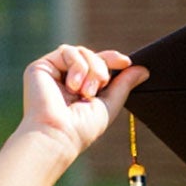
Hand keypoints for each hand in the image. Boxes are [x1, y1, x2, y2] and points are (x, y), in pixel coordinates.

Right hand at [17, 46, 143, 165]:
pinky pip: (67, 51)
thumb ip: (124, 85)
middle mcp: (67, 78)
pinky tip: (73, 86)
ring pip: (81, 51)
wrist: (59, 133)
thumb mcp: (110, 104)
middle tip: (100, 87)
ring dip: (91, 69)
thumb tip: (143, 69)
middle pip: (92, 55)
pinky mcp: (41, 66)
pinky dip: (77, 66)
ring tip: (86, 92)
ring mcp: (54, 71)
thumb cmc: (83, 127)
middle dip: (102, 68)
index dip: (112, 59)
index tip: (126, 62)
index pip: (99, 64)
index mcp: (82, 87)